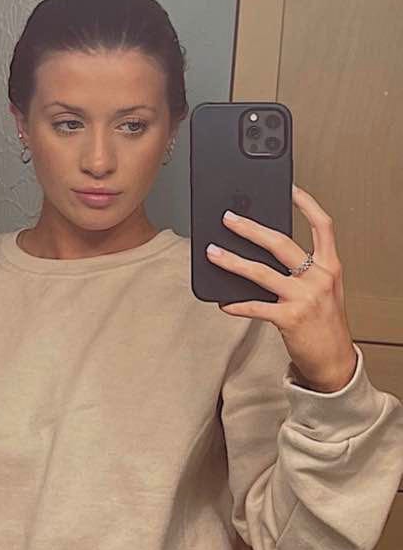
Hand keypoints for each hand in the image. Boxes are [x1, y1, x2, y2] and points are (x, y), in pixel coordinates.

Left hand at [207, 184, 357, 392]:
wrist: (334, 361)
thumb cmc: (326, 326)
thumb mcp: (324, 291)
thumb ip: (304, 272)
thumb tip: (266, 256)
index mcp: (329, 266)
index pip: (322, 225)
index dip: (306, 204)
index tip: (289, 188)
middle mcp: (318, 278)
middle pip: (281, 243)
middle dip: (251, 228)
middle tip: (229, 219)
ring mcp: (304, 297)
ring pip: (261, 272)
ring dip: (233, 261)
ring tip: (214, 253)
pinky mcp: (289, 318)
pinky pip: (255, 307)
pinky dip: (236, 304)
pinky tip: (224, 302)